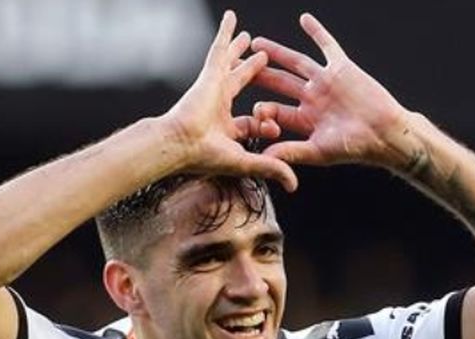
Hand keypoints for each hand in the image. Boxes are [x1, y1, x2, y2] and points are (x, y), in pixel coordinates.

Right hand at [160, 10, 297, 191]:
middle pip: (241, 84)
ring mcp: (215, 88)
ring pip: (231, 64)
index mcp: (227, 128)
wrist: (179, 145)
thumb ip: (272, 167)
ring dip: (239, 50)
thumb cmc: (205, 157)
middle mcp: (220, 106)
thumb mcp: (246, 162)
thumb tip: (294, 185)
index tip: (274, 127)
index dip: (265, 122)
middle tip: (262, 59)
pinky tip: (232, 17)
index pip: (252, 121)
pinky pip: (220, 48)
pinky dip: (226, 32)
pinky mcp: (210, 74)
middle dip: (252, 72)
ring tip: (248, 37)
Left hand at [250, 14, 419, 170]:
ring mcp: (325, 82)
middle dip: (259, 75)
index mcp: (304, 120)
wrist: (385, 134)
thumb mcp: (318, 151)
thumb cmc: (355, 147)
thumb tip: (262, 158)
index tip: (247, 108)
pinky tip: (303, 19)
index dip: (260, 110)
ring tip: (257, 43)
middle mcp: (312, 99)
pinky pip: (327, 46)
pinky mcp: (341, 69)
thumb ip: (291, 151)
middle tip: (237, 66)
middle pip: (279, 83)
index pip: (275, 111)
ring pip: (296, 63)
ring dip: (277, 53)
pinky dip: (317, 32)